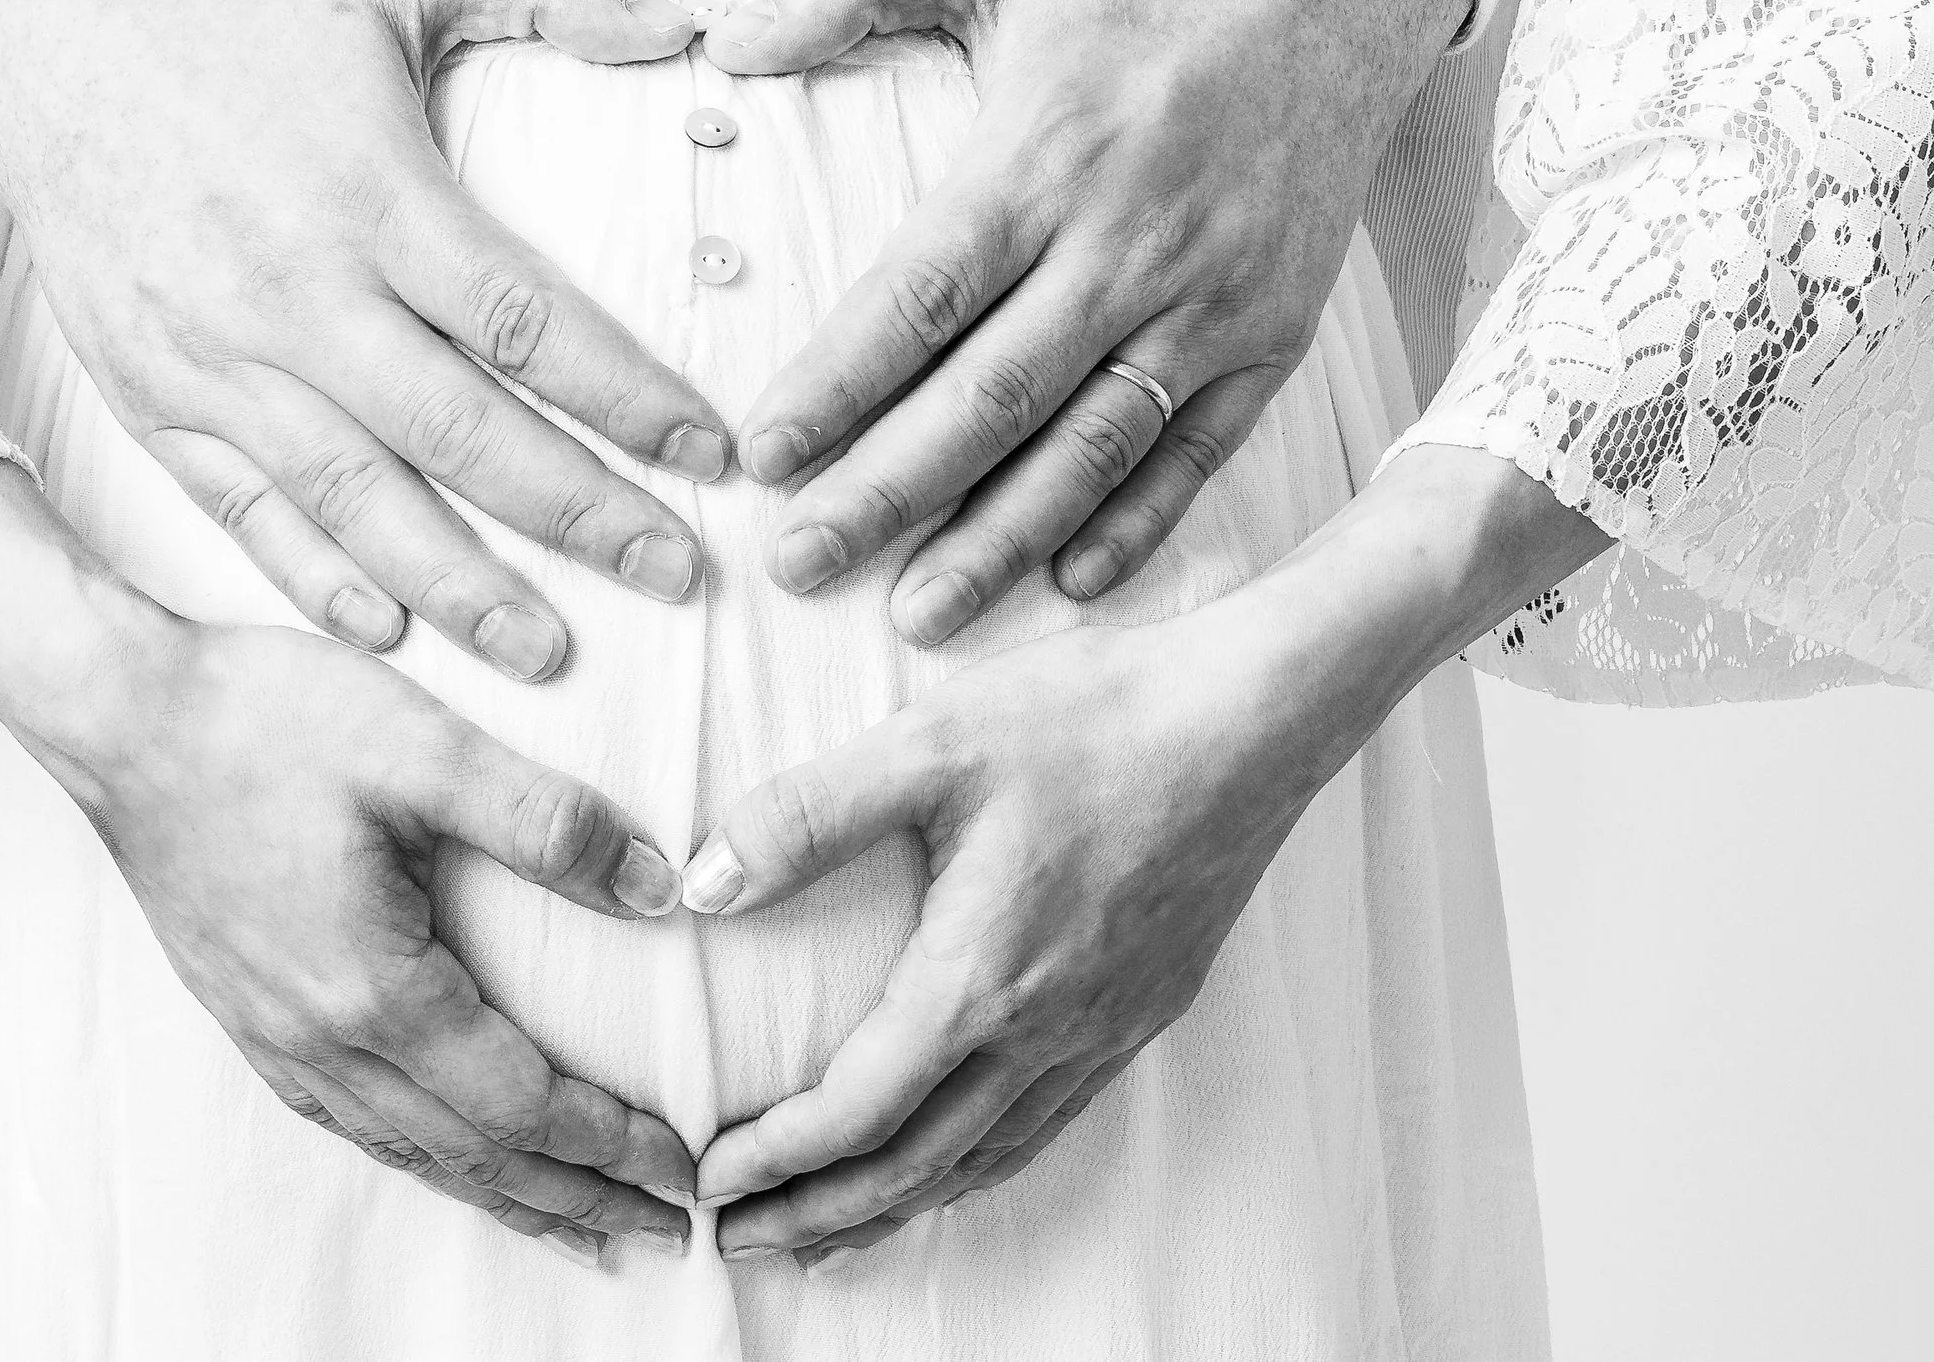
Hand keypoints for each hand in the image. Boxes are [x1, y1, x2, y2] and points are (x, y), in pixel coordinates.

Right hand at [0, 0, 729, 680]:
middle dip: (578, 517)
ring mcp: (216, 357)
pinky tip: (389, 634)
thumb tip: (685, 23)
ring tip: (550, 653)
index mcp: (369, 192)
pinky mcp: (154, 396)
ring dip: (459, 586)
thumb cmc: (238, 1)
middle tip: (676, 575)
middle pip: (459, 435)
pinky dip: (315, 580)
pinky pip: (244, 511)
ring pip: (355, 499)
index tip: (713, 454)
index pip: (525, 323)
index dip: (629, 398)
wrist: (45, 24)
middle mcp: (293, 292)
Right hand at [0, 457, 701, 1264]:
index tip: (687, 1172)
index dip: (611, 1145)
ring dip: (508, 1198)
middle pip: (476, 1155)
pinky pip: (357, 1126)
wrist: (118, 715)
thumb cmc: (264, 719)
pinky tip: (454, 1162)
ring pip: (414, 1153)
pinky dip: (428, 1163)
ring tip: (583, 1230)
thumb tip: (660, 890)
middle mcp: (322, 1040)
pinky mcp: (249, 1016)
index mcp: (375, 990)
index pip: (524, 1103)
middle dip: (579, 1200)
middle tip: (669, 1233)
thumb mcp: (423, 747)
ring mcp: (276, 1038)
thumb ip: (546, 822)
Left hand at [674, 446, 1608, 1266]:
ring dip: (895, 1204)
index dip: (775, 1159)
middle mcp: (1047, 1031)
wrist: (1257, 715)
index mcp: (982, 979)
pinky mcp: (1144, 1008)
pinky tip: (953, 1158)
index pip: (857, 1111)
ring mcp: (1105, 1028)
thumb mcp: (928, 744)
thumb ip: (806, 816)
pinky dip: (976, 1165)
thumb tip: (701, 882)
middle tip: (739, 1243)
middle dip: (819, 1215)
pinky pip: (1045, 1125)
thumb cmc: (1096, 717)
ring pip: (985, 1159)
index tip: (709, 1183)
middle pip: (915, 1167)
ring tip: (827, 1229)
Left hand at [705, 0, 1472, 642]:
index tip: (761, 457)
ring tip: (917, 614)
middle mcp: (1132, 241)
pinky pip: (1200, 449)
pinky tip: (1070, 582)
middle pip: (991, 397)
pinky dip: (1140, 523)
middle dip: (888, 491)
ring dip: (1002, 538)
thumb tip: (724, 37)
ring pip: (1091, 445)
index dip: (838, 385)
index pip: (921, 297)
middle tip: (798, 563)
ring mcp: (1213, 297)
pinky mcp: (1276, 331)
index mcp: (1047, 154)